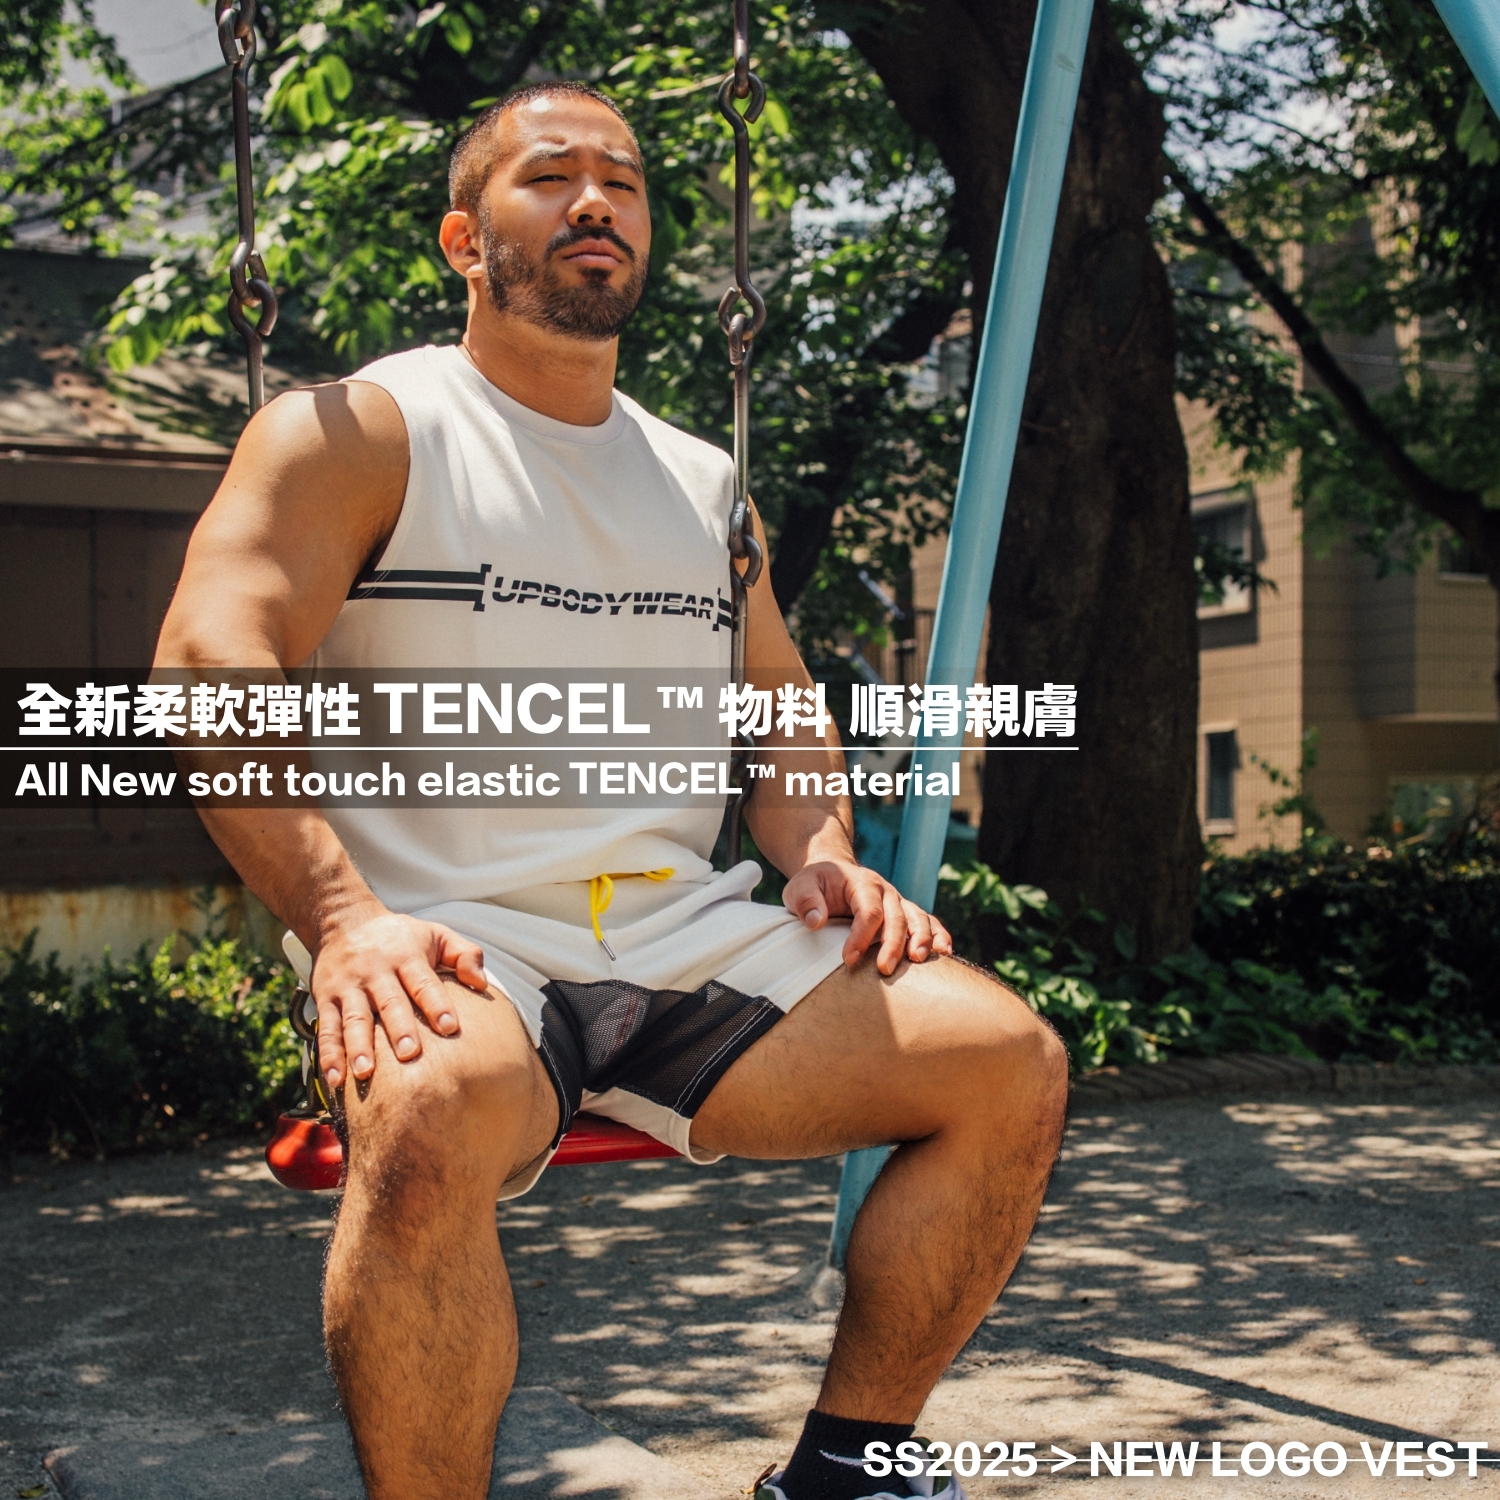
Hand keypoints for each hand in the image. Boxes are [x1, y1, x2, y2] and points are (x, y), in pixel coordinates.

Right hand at [310, 903, 488, 1088]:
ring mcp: (349, 986)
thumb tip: (482, 983)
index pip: (423, 982)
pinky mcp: (325, 998)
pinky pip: (326, 1028)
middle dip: (399, 1028)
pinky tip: (335, 1079)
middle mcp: (376, 971)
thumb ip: (464, 955)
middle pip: (389, 1002)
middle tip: (409, 1054)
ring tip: (366, 1073)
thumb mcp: (435, 934)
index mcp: (406, 956)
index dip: (437, 1004)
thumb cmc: (401, 936)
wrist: (344, 920)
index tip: (450, 1028)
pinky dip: (329, 1054)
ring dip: (358, 1046)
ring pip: (354, 1018)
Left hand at [781, 859, 953, 974]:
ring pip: (917, 918)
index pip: (868, 910)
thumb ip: (806, 902)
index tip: (848, 959)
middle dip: (892, 944)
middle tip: (885, 970)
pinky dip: (938, 935)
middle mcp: (886, 891)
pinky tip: (944, 952)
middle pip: (896, 917)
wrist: (832, 874)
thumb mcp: (800, 887)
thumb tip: (817, 921)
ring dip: (921, 939)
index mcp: (863, 883)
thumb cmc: (814, 884)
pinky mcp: (905, 914)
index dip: (861, 936)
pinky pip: (927, 922)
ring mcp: (899, 902)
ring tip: (918, 961)